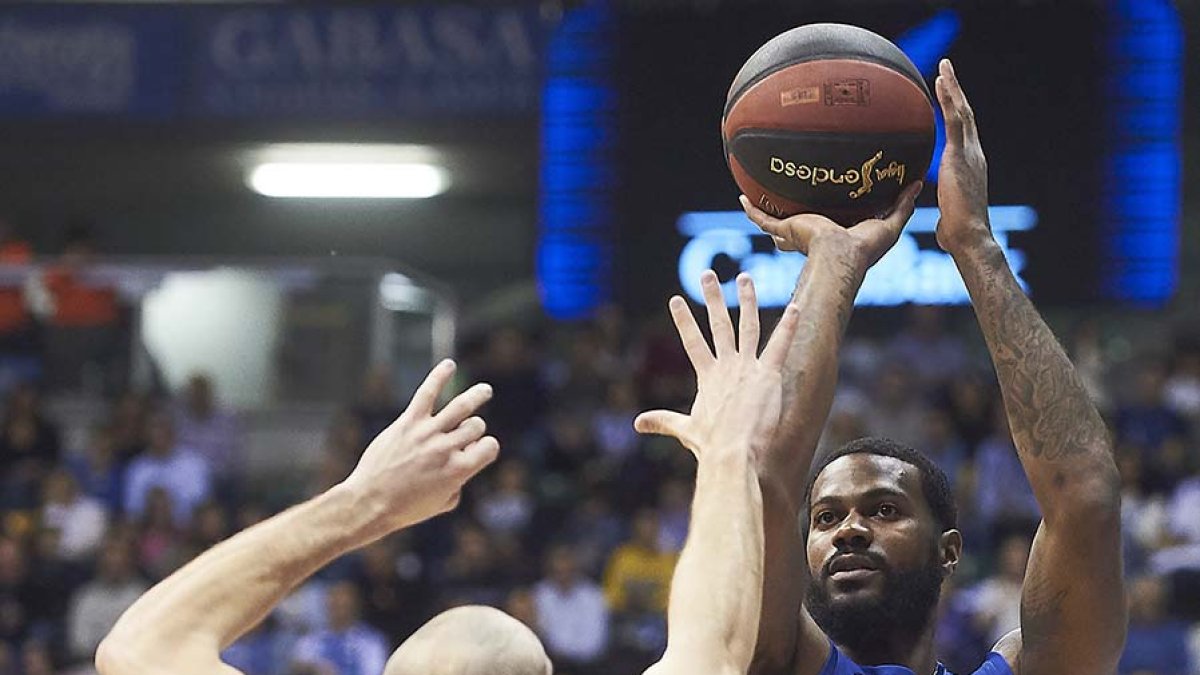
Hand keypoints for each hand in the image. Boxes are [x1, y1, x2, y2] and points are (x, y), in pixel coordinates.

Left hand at [340, 359, 498, 530]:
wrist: (370, 502)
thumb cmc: (406, 508)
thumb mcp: (443, 504)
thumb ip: (459, 483)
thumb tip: (462, 466)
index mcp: (459, 470)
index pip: (490, 446)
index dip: (487, 448)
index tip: (476, 453)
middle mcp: (446, 449)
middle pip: (476, 426)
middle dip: (474, 430)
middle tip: (463, 437)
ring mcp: (427, 433)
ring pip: (461, 407)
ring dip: (477, 395)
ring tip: (485, 391)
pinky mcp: (408, 422)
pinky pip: (427, 393)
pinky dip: (439, 377)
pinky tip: (449, 365)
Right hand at [634, 271, 799, 459]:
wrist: (732, 454)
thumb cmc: (710, 446)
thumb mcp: (685, 430)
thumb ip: (663, 422)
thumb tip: (637, 424)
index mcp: (706, 377)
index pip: (692, 341)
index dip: (683, 320)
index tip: (675, 300)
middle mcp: (726, 366)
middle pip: (718, 324)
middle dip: (712, 298)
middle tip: (707, 275)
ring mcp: (747, 368)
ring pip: (748, 326)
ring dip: (747, 300)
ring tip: (745, 278)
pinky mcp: (769, 375)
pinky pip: (780, 345)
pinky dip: (788, 325)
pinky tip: (795, 307)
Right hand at [740, 181, 921, 272]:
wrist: (841, 255)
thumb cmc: (865, 249)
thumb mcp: (889, 224)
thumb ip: (903, 205)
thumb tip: (918, 184)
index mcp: (835, 238)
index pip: (829, 230)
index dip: (828, 221)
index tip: (828, 210)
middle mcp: (812, 238)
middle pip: (799, 229)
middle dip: (792, 221)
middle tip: (790, 204)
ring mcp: (796, 235)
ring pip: (776, 225)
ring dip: (766, 215)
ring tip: (758, 198)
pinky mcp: (785, 230)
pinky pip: (762, 219)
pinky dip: (751, 210)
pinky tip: (742, 197)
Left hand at [934, 58, 991, 253]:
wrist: (969, 236)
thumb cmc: (957, 231)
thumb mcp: (948, 210)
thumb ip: (943, 203)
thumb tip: (933, 211)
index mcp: (971, 164)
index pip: (963, 132)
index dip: (957, 111)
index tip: (949, 95)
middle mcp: (974, 154)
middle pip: (965, 115)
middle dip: (957, 92)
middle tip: (947, 70)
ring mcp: (970, 153)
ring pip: (962, 111)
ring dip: (953, 87)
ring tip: (943, 67)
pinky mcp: (960, 155)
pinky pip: (954, 120)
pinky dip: (949, 99)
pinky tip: (941, 83)